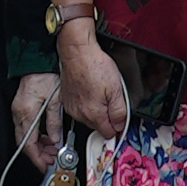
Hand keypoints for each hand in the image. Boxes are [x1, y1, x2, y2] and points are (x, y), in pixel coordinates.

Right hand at [8, 71, 69, 176]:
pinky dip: (35, 136)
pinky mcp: (20, 107)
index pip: (29, 144)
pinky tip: (47, 137)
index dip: (38, 159)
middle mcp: (19, 114)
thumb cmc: (46, 75)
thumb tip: (55, 140)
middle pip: (24, 143)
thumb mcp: (56, 101)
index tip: (46, 166)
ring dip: (38, 146)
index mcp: (27, 113)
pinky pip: (25, 128)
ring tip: (53, 149)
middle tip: (53, 159)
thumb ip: (55, 123)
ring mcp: (18, 111)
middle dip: (38, 155)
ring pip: (24, 137)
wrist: (37, 60)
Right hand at [54, 18, 136, 137]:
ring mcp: (71, 108)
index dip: (117, 126)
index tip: (119, 118)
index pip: (109, 133)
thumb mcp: (117, 88)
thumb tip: (120, 126)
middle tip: (110, 98)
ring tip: (99, 92)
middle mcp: (80, 114)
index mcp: (94, 114)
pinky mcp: (66, 101)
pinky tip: (89, 90)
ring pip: (88, 118)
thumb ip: (120, 112)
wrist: (77, 52)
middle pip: (98, 127)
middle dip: (106, 117)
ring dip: (95, 110)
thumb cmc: (95, 65)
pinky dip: (85, 103)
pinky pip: (79, 109)